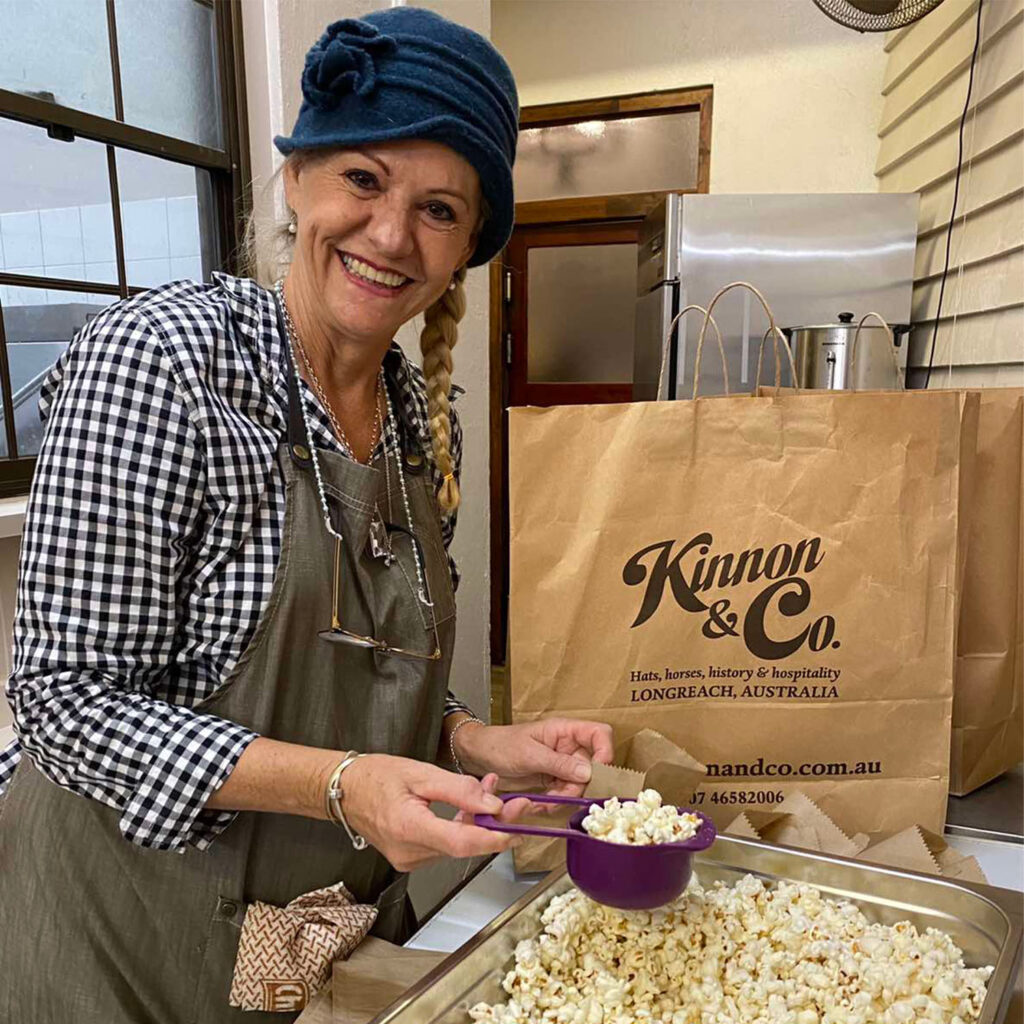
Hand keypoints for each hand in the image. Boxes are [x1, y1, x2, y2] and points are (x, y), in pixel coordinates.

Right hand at [339, 754, 522, 871]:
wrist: (343, 790)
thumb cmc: (374, 777)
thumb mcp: (421, 773)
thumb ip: (460, 790)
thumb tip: (493, 806)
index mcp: (409, 829)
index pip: (462, 843)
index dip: (493, 838)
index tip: (516, 829)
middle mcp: (410, 852)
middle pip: (463, 844)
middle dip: (492, 823)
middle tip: (516, 802)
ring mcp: (409, 859)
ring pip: (457, 844)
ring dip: (477, 822)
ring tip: (488, 791)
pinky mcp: (410, 857)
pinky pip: (444, 844)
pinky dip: (460, 826)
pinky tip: (469, 806)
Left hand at [453, 718, 613, 797]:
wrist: (479, 757)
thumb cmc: (500, 744)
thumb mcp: (529, 754)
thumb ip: (558, 763)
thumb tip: (588, 772)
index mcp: (564, 730)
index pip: (599, 734)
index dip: (604, 752)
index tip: (596, 773)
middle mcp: (567, 746)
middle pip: (591, 765)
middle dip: (579, 784)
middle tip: (562, 796)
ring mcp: (561, 763)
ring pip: (579, 783)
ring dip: (566, 796)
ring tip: (546, 802)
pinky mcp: (553, 778)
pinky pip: (565, 791)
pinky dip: (556, 800)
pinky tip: (542, 803)